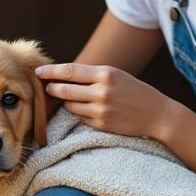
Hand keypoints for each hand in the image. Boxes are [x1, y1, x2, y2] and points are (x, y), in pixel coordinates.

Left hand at [34, 63, 174, 138]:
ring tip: (70, 98)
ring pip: (70, 105)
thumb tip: (62, 74)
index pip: (70, 71)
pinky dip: (78, 113)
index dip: (51, 71)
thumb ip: (92, 74)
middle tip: (46, 87)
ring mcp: (101, 110)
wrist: (157, 115)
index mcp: (105, 74)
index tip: (38, 71)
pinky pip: (80, 118)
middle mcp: (102, 91)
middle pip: (64, 90)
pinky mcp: (101, 125)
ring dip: (65, 102)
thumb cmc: (134, 91)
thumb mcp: (116, 75)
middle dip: (52, 88)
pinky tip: (86, 110)